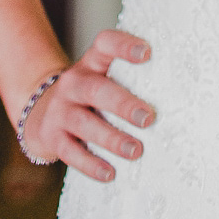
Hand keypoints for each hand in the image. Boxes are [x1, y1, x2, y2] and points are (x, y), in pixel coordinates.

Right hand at [20, 30, 155, 181]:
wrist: (41, 112)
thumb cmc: (89, 95)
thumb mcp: (101, 77)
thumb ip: (128, 79)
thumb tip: (177, 95)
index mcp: (91, 63)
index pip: (104, 44)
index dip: (123, 46)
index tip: (147, 53)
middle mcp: (73, 83)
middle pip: (96, 89)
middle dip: (124, 104)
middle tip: (149, 118)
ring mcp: (60, 110)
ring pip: (84, 123)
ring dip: (111, 138)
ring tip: (136, 151)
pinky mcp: (51, 137)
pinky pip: (70, 152)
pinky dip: (90, 165)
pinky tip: (110, 174)